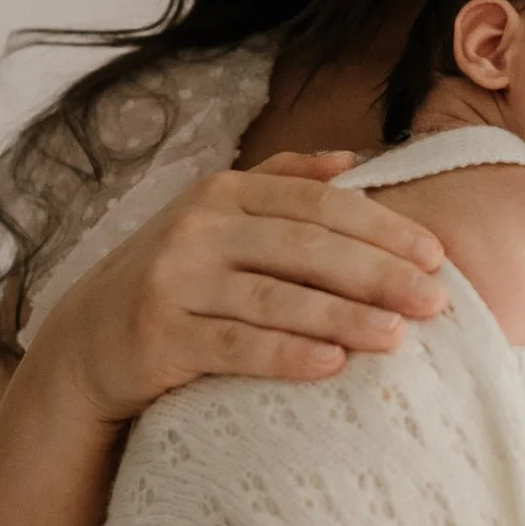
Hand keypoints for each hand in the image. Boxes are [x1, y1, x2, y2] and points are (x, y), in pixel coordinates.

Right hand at [31, 151, 447, 425]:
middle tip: (436, 300)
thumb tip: (354, 160)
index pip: (317, 203)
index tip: (435, 255)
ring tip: (398, 336)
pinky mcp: (158, 335)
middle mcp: (197, 227)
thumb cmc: (175, 280)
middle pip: (304, 246)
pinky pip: (234, 345)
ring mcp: (174, 280)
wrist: (88, 342)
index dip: (381, 226)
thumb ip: (281, 184)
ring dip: (342, 316)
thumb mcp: (217, 220)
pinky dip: (286, 353)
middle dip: (377, 273)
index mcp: (224, 193)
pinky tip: (332, 365)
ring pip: (275, 297)